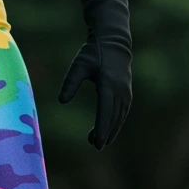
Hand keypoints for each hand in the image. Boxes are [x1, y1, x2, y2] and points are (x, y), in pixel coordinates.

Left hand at [58, 0, 132, 149]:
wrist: (114, 42)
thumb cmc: (93, 52)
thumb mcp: (79, 65)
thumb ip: (71, 82)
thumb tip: (62, 101)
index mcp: (109, 84)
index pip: (105, 111)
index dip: (101, 127)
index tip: (97, 141)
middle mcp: (120, 90)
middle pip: (113, 117)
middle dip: (105, 133)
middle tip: (96, 146)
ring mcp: (125, 92)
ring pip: (119, 116)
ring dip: (111, 130)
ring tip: (98, 142)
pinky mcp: (126, 92)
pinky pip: (122, 112)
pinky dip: (115, 122)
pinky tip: (108, 130)